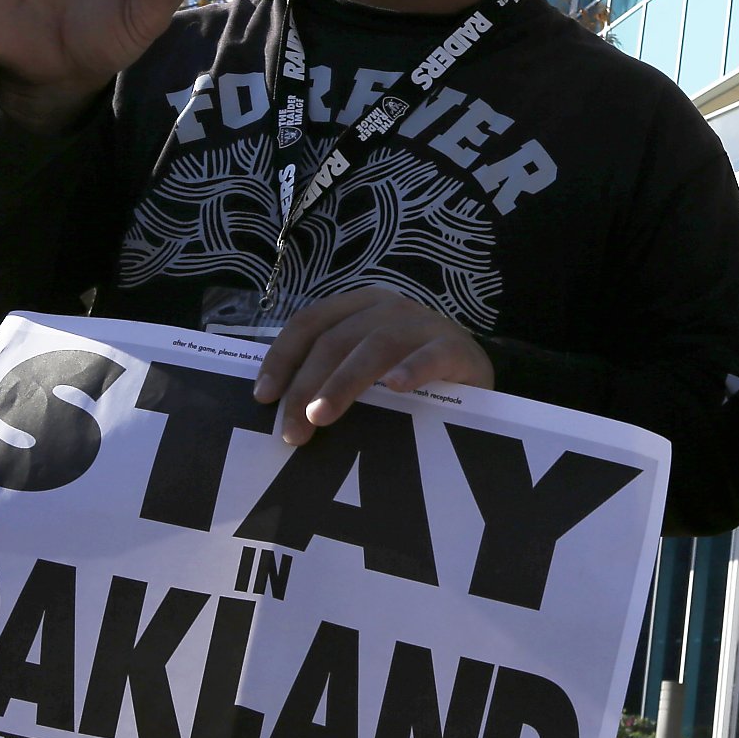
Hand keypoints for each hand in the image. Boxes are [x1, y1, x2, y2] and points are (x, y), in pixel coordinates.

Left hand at [253, 288, 495, 442]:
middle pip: (336, 340)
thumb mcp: (366, 368)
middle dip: (306, 386)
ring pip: (375, 346)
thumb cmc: (410, 376)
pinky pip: (430, 356)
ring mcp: (424, 324)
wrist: (475, 374)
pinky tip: (395, 387)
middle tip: (292, 430)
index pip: (310, 322)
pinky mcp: (457, 347)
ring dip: (343, 383)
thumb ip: (332, 375)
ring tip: (322, 417)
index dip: (283, 357)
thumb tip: (281, 409)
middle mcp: (389, 308)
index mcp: (360, 307)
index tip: (264, 396)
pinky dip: (411, 369)